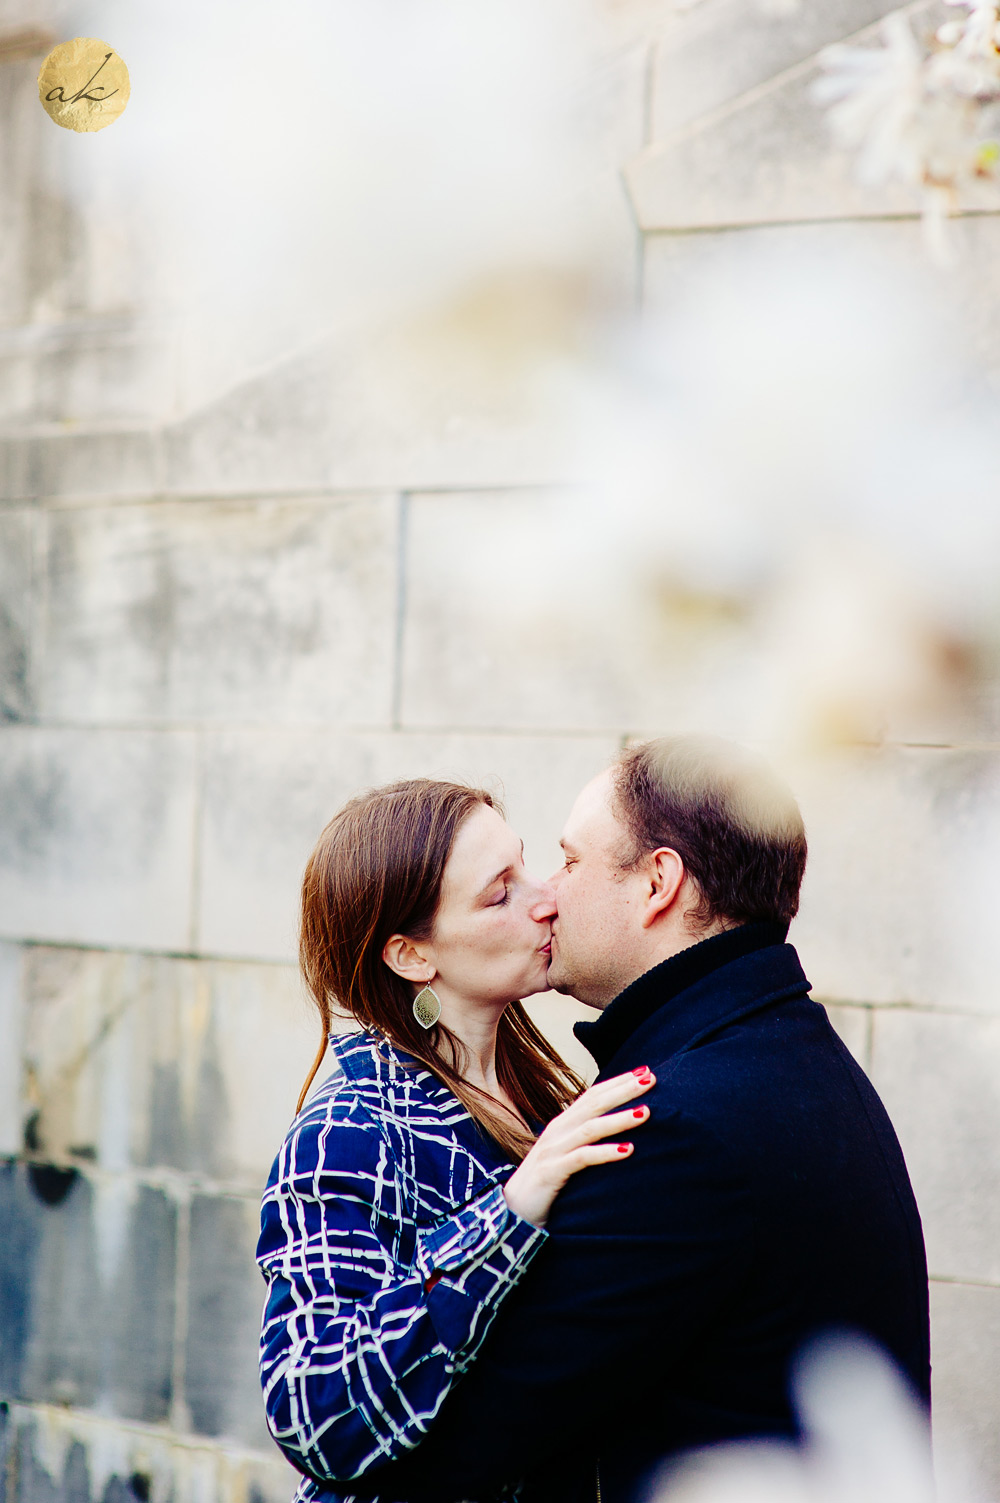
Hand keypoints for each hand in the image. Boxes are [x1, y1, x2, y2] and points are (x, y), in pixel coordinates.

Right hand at [502, 1067, 654, 1227]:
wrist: (512, 1211)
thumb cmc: (546, 1183)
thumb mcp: (567, 1155)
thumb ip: (585, 1141)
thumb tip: (617, 1132)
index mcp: (563, 1124)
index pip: (593, 1095)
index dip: (618, 1082)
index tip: (644, 1070)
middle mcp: (558, 1131)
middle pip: (594, 1103)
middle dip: (624, 1090)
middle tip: (650, 1078)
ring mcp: (553, 1150)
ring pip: (590, 1127)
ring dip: (619, 1118)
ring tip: (645, 1112)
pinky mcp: (551, 1172)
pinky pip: (582, 1158)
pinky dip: (605, 1152)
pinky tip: (628, 1150)